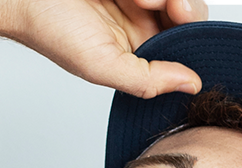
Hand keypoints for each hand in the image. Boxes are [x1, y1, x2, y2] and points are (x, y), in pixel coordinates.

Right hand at [1, 0, 207, 97]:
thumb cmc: (50, 29)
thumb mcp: (101, 66)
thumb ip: (147, 80)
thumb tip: (191, 85)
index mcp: (139, 49)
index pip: (186, 42)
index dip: (191, 29)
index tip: (179, 16)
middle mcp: (142, 20)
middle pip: (189, 10)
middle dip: (183, 5)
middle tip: (166, 3)